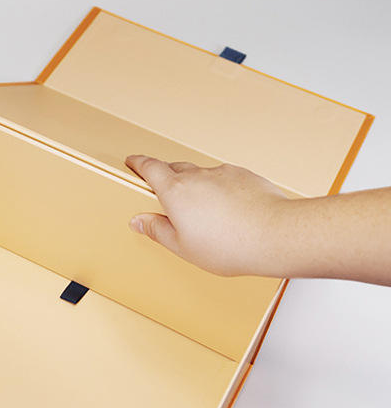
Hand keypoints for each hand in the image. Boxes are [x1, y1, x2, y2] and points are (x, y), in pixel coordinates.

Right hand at [125, 155, 290, 276]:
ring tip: (201, 209)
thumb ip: (157, 230)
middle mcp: (197, 176)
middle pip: (174, 168)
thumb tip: (139, 221)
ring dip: (195, 186)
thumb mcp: (182, 246)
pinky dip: (219, 189)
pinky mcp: (245, 176)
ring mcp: (223, 173)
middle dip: (165, 175)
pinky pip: (224, 179)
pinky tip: (226, 209)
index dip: (139, 163)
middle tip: (163, 190)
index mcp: (175, 191)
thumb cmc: (229, 245)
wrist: (275, 235)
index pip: (150, 168)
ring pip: (201, 175)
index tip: (133, 162)